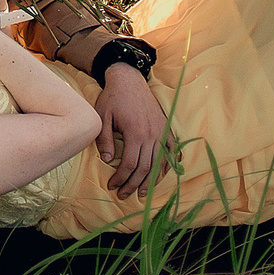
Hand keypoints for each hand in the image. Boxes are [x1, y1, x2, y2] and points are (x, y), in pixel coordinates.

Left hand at [94, 65, 169, 197]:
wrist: (129, 79)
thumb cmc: (113, 98)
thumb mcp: (102, 116)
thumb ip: (105, 139)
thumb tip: (108, 160)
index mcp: (136, 132)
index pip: (130, 164)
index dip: (121, 178)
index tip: (112, 186)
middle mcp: (152, 134)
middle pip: (146, 168)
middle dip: (133, 184)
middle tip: (123, 194)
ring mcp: (162, 131)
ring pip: (159, 163)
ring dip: (150, 180)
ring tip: (141, 192)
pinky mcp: (166, 127)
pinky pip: (171, 150)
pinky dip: (168, 164)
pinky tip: (163, 175)